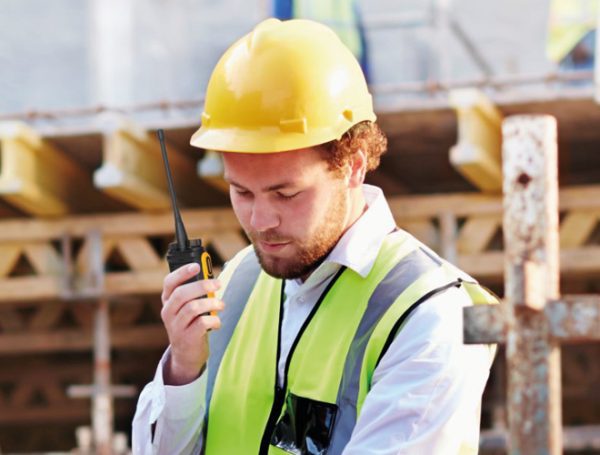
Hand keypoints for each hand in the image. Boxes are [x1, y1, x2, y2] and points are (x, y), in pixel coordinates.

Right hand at [160, 263, 223, 384]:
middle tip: (218, 284)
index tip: (197, 266)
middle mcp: (168, 312)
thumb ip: (195, 293)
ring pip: (192, 308)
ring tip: (221, 305)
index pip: (169, 282)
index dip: (182, 272)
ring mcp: (175, 326)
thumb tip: (213, 279)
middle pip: (182, 294)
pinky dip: (213, 320)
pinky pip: (201, 323)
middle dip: (202, 286)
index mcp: (168, 300)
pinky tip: (217, 322)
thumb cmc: (191, 323)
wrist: (186, 354)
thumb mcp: (188, 307)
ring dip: (211, 303)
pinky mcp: (186, 338)